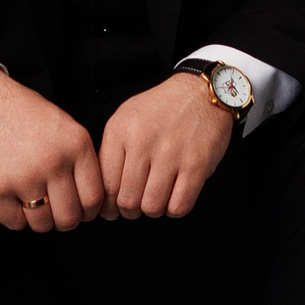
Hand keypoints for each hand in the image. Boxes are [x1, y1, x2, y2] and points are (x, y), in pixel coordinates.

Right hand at [0, 65, 104, 231]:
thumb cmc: (22, 112)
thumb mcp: (64, 125)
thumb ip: (80, 159)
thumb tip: (90, 197)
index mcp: (75, 145)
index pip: (93, 198)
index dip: (89, 211)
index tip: (82, 212)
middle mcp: (53, 162)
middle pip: (69, 217)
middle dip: (65, 221)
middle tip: (57, 213)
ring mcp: (24, 177)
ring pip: (42, 224)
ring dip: (40, 221)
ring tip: (35, 206)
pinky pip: (14, 222)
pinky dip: (15, 218)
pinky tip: (15, 201)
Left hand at [98, 72, 235, 221]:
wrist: (201, 93)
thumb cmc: (162, 108)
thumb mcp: (125, 118)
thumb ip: (111, 152)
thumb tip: (103, 191)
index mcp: (121, 131)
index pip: (106, 185)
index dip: (109, 205)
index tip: (113, 209)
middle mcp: (143, 141)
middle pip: (128, 200)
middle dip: (130, 210)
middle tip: (136, 206)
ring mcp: (171, 154)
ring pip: (152, 207)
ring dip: (153, 210)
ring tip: (156, 198)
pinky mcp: (196, 164)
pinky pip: (179, 206)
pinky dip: (175, 208)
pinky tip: (175, 195)